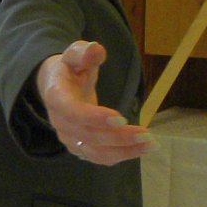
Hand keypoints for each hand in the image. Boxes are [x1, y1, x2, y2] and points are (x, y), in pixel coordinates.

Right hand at [34, 41, 153, 165]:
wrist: (56, 86)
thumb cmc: (70, 68)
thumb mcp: (74, 53)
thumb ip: (84, 52)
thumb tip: (96, 49)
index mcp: (56, 96)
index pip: (72, 112)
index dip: (94, 117)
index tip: (121, 117)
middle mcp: (59, 122)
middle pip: (88, 136)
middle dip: (119, 137)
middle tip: (146, 134)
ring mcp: (68, 138)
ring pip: (95, 152)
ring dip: (124, 151)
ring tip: (150, 144)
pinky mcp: (78, 147)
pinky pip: (99, 157)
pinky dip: (120, 156)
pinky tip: (140, 149)